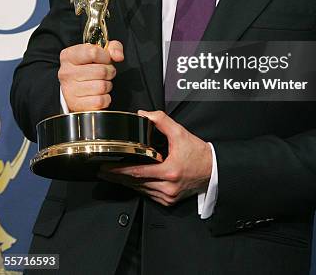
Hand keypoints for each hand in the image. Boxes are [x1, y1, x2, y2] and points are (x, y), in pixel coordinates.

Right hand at [58, 40, 123, 111]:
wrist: (75, 89)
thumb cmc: (89, 67)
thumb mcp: (100, 51)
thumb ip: (113, 48)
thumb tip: (118, 56)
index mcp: (69, 56)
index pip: (93, 52)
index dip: (105, 57)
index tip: (105, 59)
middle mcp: (67, 72)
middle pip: (101, 71)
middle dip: (109, 72)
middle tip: (105, 73)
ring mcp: (70, 90)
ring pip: (102, 86)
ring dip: (107, 85)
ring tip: (100, 83)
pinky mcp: (76, 104)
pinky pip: (101, 101)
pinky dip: (105, 98)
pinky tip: (98, 94)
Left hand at [98, 110, 212, 206]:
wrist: (213, 169)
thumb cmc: (198, 153)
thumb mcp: (181, 133)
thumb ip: (162, 121)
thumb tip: (145, 114)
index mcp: (169, 171)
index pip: (137, 173)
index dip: (119, 172)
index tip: (106, 168)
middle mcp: (167, 187)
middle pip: (135, 184)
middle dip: (117, 178)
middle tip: (103, 172)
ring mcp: (168, 196)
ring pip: (141, 190)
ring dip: (127, 183)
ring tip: (113, 176)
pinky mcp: (169, 201)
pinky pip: (149, 195)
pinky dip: (139, 187)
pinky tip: (131, 181)